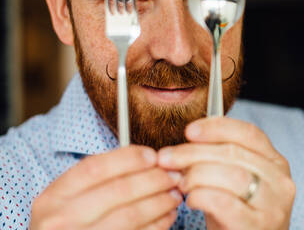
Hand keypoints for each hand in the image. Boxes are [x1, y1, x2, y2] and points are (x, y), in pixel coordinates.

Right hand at [30, 145, 181, 229]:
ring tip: (174, 194)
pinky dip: (158, 224)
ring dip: (160, 202)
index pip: (95, 168)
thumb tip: (146, 159)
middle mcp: (63, 220)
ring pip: (132, 215)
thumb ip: (97, 178)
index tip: (152, 156)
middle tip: (173, 175)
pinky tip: (167, 216)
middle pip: (119, 190)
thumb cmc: (68, 222)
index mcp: (54, 198)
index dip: (129, 159)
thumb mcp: (67, 198)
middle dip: (153, 179)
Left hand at [158, 118, 295, 229]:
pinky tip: (192, 200)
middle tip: (168, 158)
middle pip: (234, 152)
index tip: (190, 131)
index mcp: (275, 162)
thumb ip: (216, 158)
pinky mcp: (259, 226)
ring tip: (181, 183)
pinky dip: (202, 196)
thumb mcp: (230, 181)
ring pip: (232, 175)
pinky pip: (225, 203)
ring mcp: (273, 205)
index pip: (248, 133)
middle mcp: (280, 180)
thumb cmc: (235, 215)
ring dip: (197, 174)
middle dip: (195, 152)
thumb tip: (184, 142)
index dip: (216, 128)